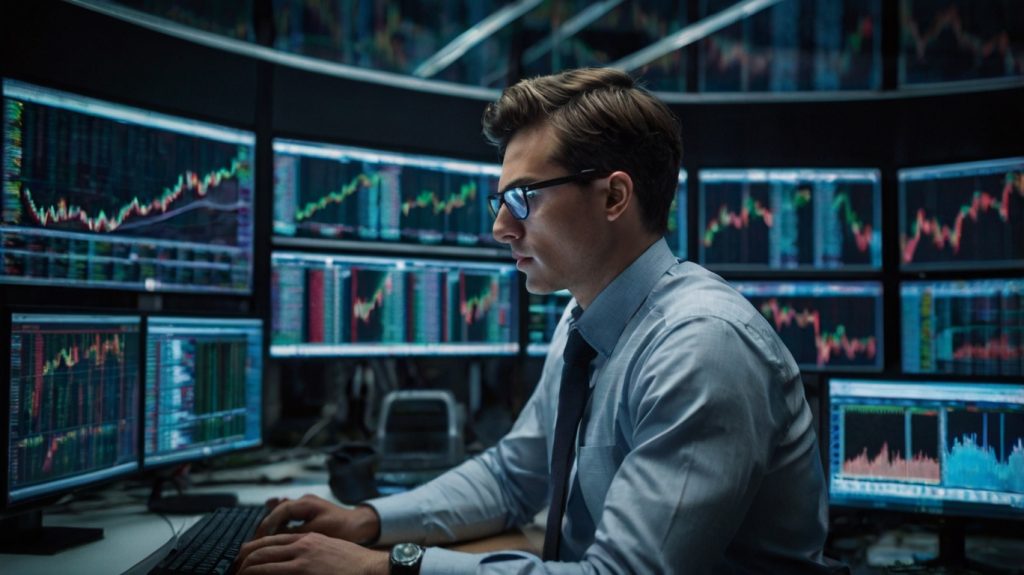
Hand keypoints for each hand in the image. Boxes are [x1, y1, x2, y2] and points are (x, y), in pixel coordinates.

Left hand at [235, 532, 387, 574]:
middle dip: (242, 562)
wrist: (372, 569)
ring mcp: (301, 561)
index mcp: (307, 539)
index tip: (243, 560)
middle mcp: (301, 546)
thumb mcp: (329, 550)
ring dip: (245, 572)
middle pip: (260, 550)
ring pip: (261, 563)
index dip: (252, 551)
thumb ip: (309, 552)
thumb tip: (292, 562)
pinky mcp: (302, 572)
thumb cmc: (354, 565)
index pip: (270, 540)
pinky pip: (271, 574)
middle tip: (234, 572)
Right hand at [254, 494, 379, 543]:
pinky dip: (279, 523)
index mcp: (305, 502)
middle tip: (255, 541)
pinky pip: (288, 516)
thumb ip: (295, 532)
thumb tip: (275, 537)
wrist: (359, 525)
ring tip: (260, 538)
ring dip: (271, 525)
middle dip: (265, 525)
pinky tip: (272, 530)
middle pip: (277, 511)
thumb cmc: (342, 528)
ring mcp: (305, 506)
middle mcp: (303, 501)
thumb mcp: (317, 531)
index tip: (258, 539)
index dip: (266, 525)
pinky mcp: (307, 513)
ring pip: (281, 513)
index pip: (279, 511)